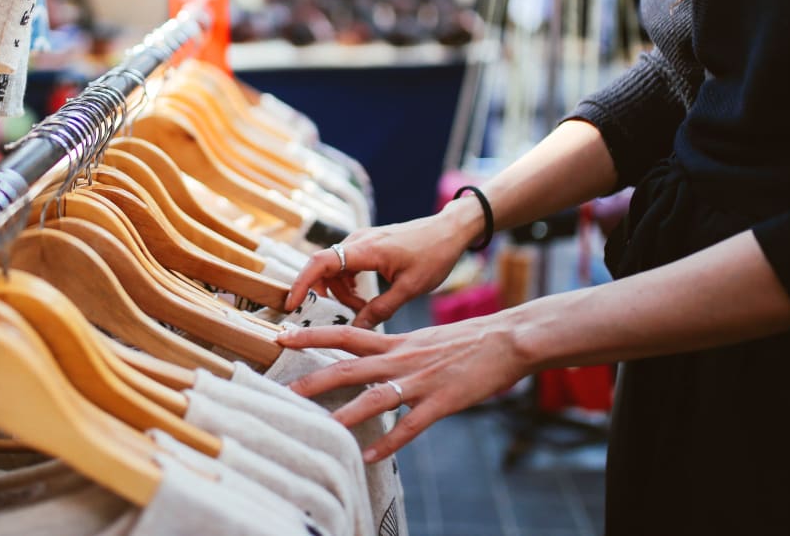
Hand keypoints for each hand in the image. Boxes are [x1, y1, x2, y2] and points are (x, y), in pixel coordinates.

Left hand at [275, 313, 530, 461]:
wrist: (507, 338)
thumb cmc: (466, 339)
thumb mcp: (424, 338)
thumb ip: (396, 349)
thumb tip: (372, 358)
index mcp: (397, 341)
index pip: (345, 333)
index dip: (312, 334)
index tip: (282, 334)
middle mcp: (402, 358)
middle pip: (349, 366)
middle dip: (314, 378)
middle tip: (284, 390)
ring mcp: (421, 380)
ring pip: (376, 397)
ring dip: (346, 413)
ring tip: (322, 428)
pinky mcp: (442, 401)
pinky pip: (411, 426)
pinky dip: (390, 442)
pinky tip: (372, 456)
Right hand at [284, 206, 478, 328]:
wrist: (449, 230)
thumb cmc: (434, 255)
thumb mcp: (410, 288)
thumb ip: (380, 310)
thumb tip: (355, 330)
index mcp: (367, 249)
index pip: (321, 262)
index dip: (302, 283)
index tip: (292, 305)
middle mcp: (359, 240)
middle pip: (324, 267)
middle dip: (326, 293)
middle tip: (345, 313)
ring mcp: (362, 240)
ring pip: (334, 268)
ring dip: (340, 290)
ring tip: (364, 307)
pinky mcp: (367, 243)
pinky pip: (345, 263)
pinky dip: (348, 282)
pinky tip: (365, 297)